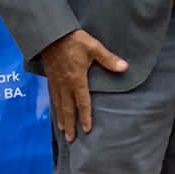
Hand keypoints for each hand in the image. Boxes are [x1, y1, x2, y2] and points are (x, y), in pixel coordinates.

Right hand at [41, 28, 127, 142]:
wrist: (51, 34)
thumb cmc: (73, 40)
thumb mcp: (93, 47)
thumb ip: (108, 59)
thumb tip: (124, 67)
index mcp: (77, 79)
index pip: (82, 102)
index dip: (85, 117)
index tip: (87, 129)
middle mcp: (65, 84)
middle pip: (68, 109)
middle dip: (70, 124)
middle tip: (71, 139)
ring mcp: (56, 82)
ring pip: (59, 105)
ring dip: (61, 119)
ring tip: (63, 131)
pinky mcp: (50, 78)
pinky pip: (53, 97)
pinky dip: (55, 107)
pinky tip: (56, 112)